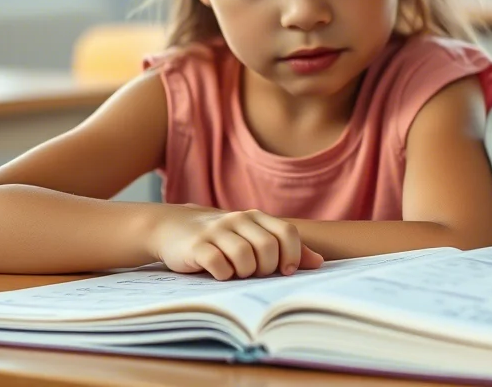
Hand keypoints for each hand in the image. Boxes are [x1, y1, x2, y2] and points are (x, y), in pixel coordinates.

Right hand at [149, 205, 324, 279]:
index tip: (287, 270)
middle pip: (268, 246)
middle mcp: (238, 220)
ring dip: (245, 272)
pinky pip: (218, 263)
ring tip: (237, 274)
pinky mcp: (196, 246)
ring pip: (244, 256)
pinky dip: (223, 274)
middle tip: (257, 274)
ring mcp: (216, 231)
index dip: (293, 254)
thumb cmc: (221, 239)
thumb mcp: (252, 238)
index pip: (287, 232)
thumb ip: (285, 248)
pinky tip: (220, 274)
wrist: (173, 228)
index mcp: (256, 217)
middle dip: (267, 268)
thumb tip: (318, 262)